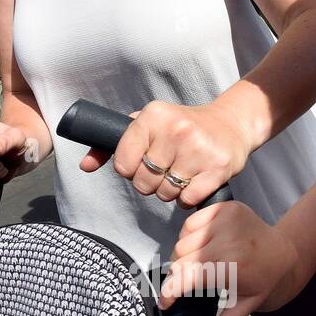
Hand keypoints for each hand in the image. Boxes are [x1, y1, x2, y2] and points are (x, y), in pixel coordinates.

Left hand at [83, 101, 252, 207]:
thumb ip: (111, 145)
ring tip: (181, 173)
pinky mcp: (217, 168)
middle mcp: (175, 129)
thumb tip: (85, 165)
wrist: (230, 124)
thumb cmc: (181, 127)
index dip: (130, 170)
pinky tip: (195, 181)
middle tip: (164, 170)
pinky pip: (188, 200)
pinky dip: (188, 198)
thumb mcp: (146, 126)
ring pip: (165, 194)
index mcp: (153, 115)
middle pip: (143, 182)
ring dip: (170, 192)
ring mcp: (198, 149)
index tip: (142, 162)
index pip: (123, 164)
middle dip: (150, 184)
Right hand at [158, 202, 296, 315]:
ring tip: (200, 264)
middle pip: (180, 260)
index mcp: (233, 266)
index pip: (187, 278)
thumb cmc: (263, 279)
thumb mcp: (246, 305)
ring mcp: (226, 219)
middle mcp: (228, 239)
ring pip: (182, 241)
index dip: (170, 292)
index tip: (164, 303)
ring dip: (184, 255)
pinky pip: (190, 223)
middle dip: (179, 276)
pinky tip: (202, 246)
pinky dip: (190, 236)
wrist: (283, 251)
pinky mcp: (224, 208)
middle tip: (190, 284)